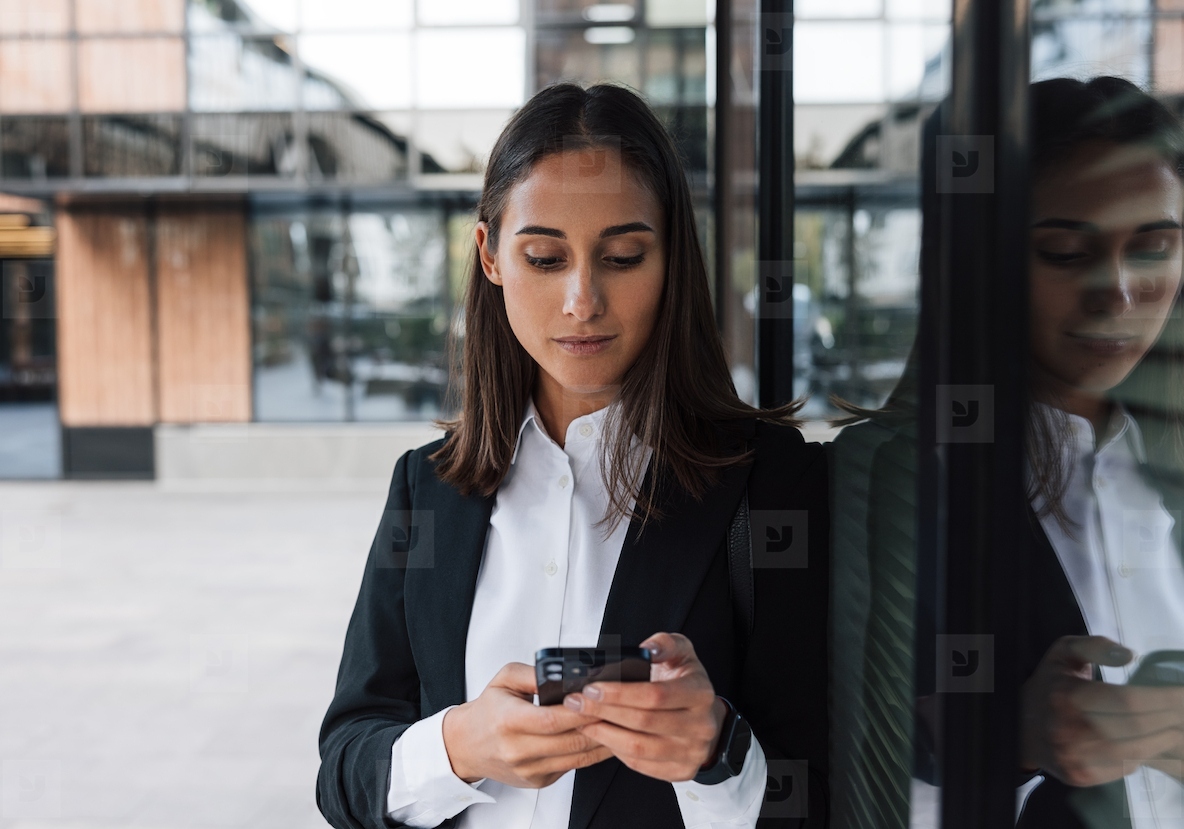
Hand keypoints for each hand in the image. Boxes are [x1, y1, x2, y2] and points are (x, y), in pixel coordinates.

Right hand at [442, 662, 612, 788]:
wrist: (467, 746)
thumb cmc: (488, 710)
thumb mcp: (504, 679)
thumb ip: (533, 674)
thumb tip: (563, 674)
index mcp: (508, 722)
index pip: (552, 719)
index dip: (580, 709)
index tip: (600, 697)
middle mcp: (518, 751)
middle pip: (571, 740)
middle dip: (600, 723)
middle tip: (621, 707)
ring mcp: (530, 770)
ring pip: (578, 757)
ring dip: (604, 740)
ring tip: (620, 721)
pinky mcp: (540, 781)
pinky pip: (574, 766)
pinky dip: (592, 752)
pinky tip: (604, 737)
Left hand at [567, 632, 727, 781]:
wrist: (706, 716)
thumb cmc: (686, 682)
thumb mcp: (681, 653)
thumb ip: (664, 644)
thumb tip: (648, 649)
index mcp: (700, 693)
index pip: (656, 695)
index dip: (620, 693)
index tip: (592, 688)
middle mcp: (701, 725)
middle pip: (643, 722)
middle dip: (604, 712)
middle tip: (577, 703)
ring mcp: (692, 752)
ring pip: (639, 748)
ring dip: (604, 734)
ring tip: (582, 721)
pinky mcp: (681, 771)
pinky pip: (640, 764)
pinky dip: (615, 750)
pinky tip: (601, 736)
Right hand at [1021, 636, 1183, 786]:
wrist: (1019, 725)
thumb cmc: (1050, 684)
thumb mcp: (1064, 653)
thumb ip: (1095, 646)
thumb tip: (1129, 655)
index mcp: (1065, 694)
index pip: (1128, 700)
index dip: (1163, 698)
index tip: (1183, 693)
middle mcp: (1066, 727)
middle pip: (1136, 726)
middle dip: (1169, 718)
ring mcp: (1072, 755)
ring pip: (1134, 751)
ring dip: (1162, 739)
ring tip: (1176, 727)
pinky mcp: (1078, 775)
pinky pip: (1124, 767)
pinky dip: (1144, 755)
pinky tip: (1151, 742)